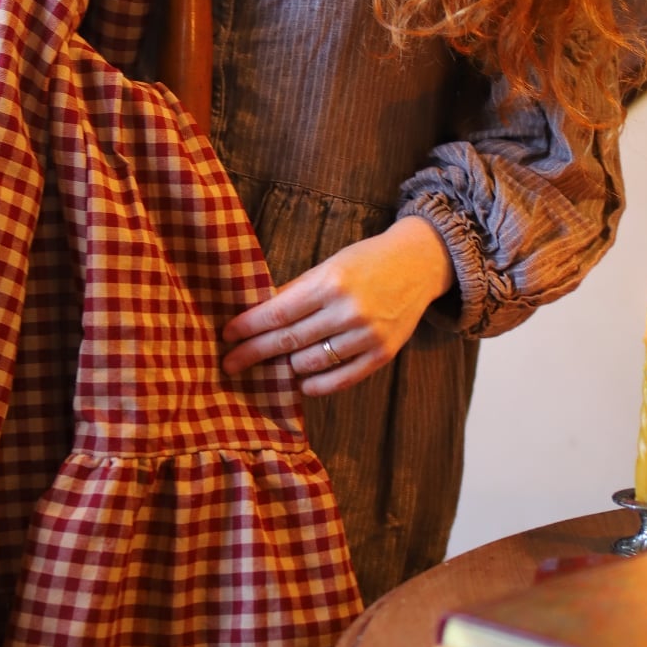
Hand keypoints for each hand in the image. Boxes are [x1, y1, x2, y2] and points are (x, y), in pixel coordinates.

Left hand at [221, 218, 454, 393]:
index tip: (228, 336)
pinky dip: (315, 385)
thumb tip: (258, 314)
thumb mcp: (328, 265)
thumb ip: (296, 291)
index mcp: (330, 282)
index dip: (248, 327)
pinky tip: (300, 382)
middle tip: (230, 363)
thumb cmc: (367, 261)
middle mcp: (348, 311)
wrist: (418, 264)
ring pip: (311, 363)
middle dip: (254, 352)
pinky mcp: (382, 355)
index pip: (278, 313)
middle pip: (288, 340)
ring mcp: (367, 335)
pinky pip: (340, 380)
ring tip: (272, 365)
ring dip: (286, 367)